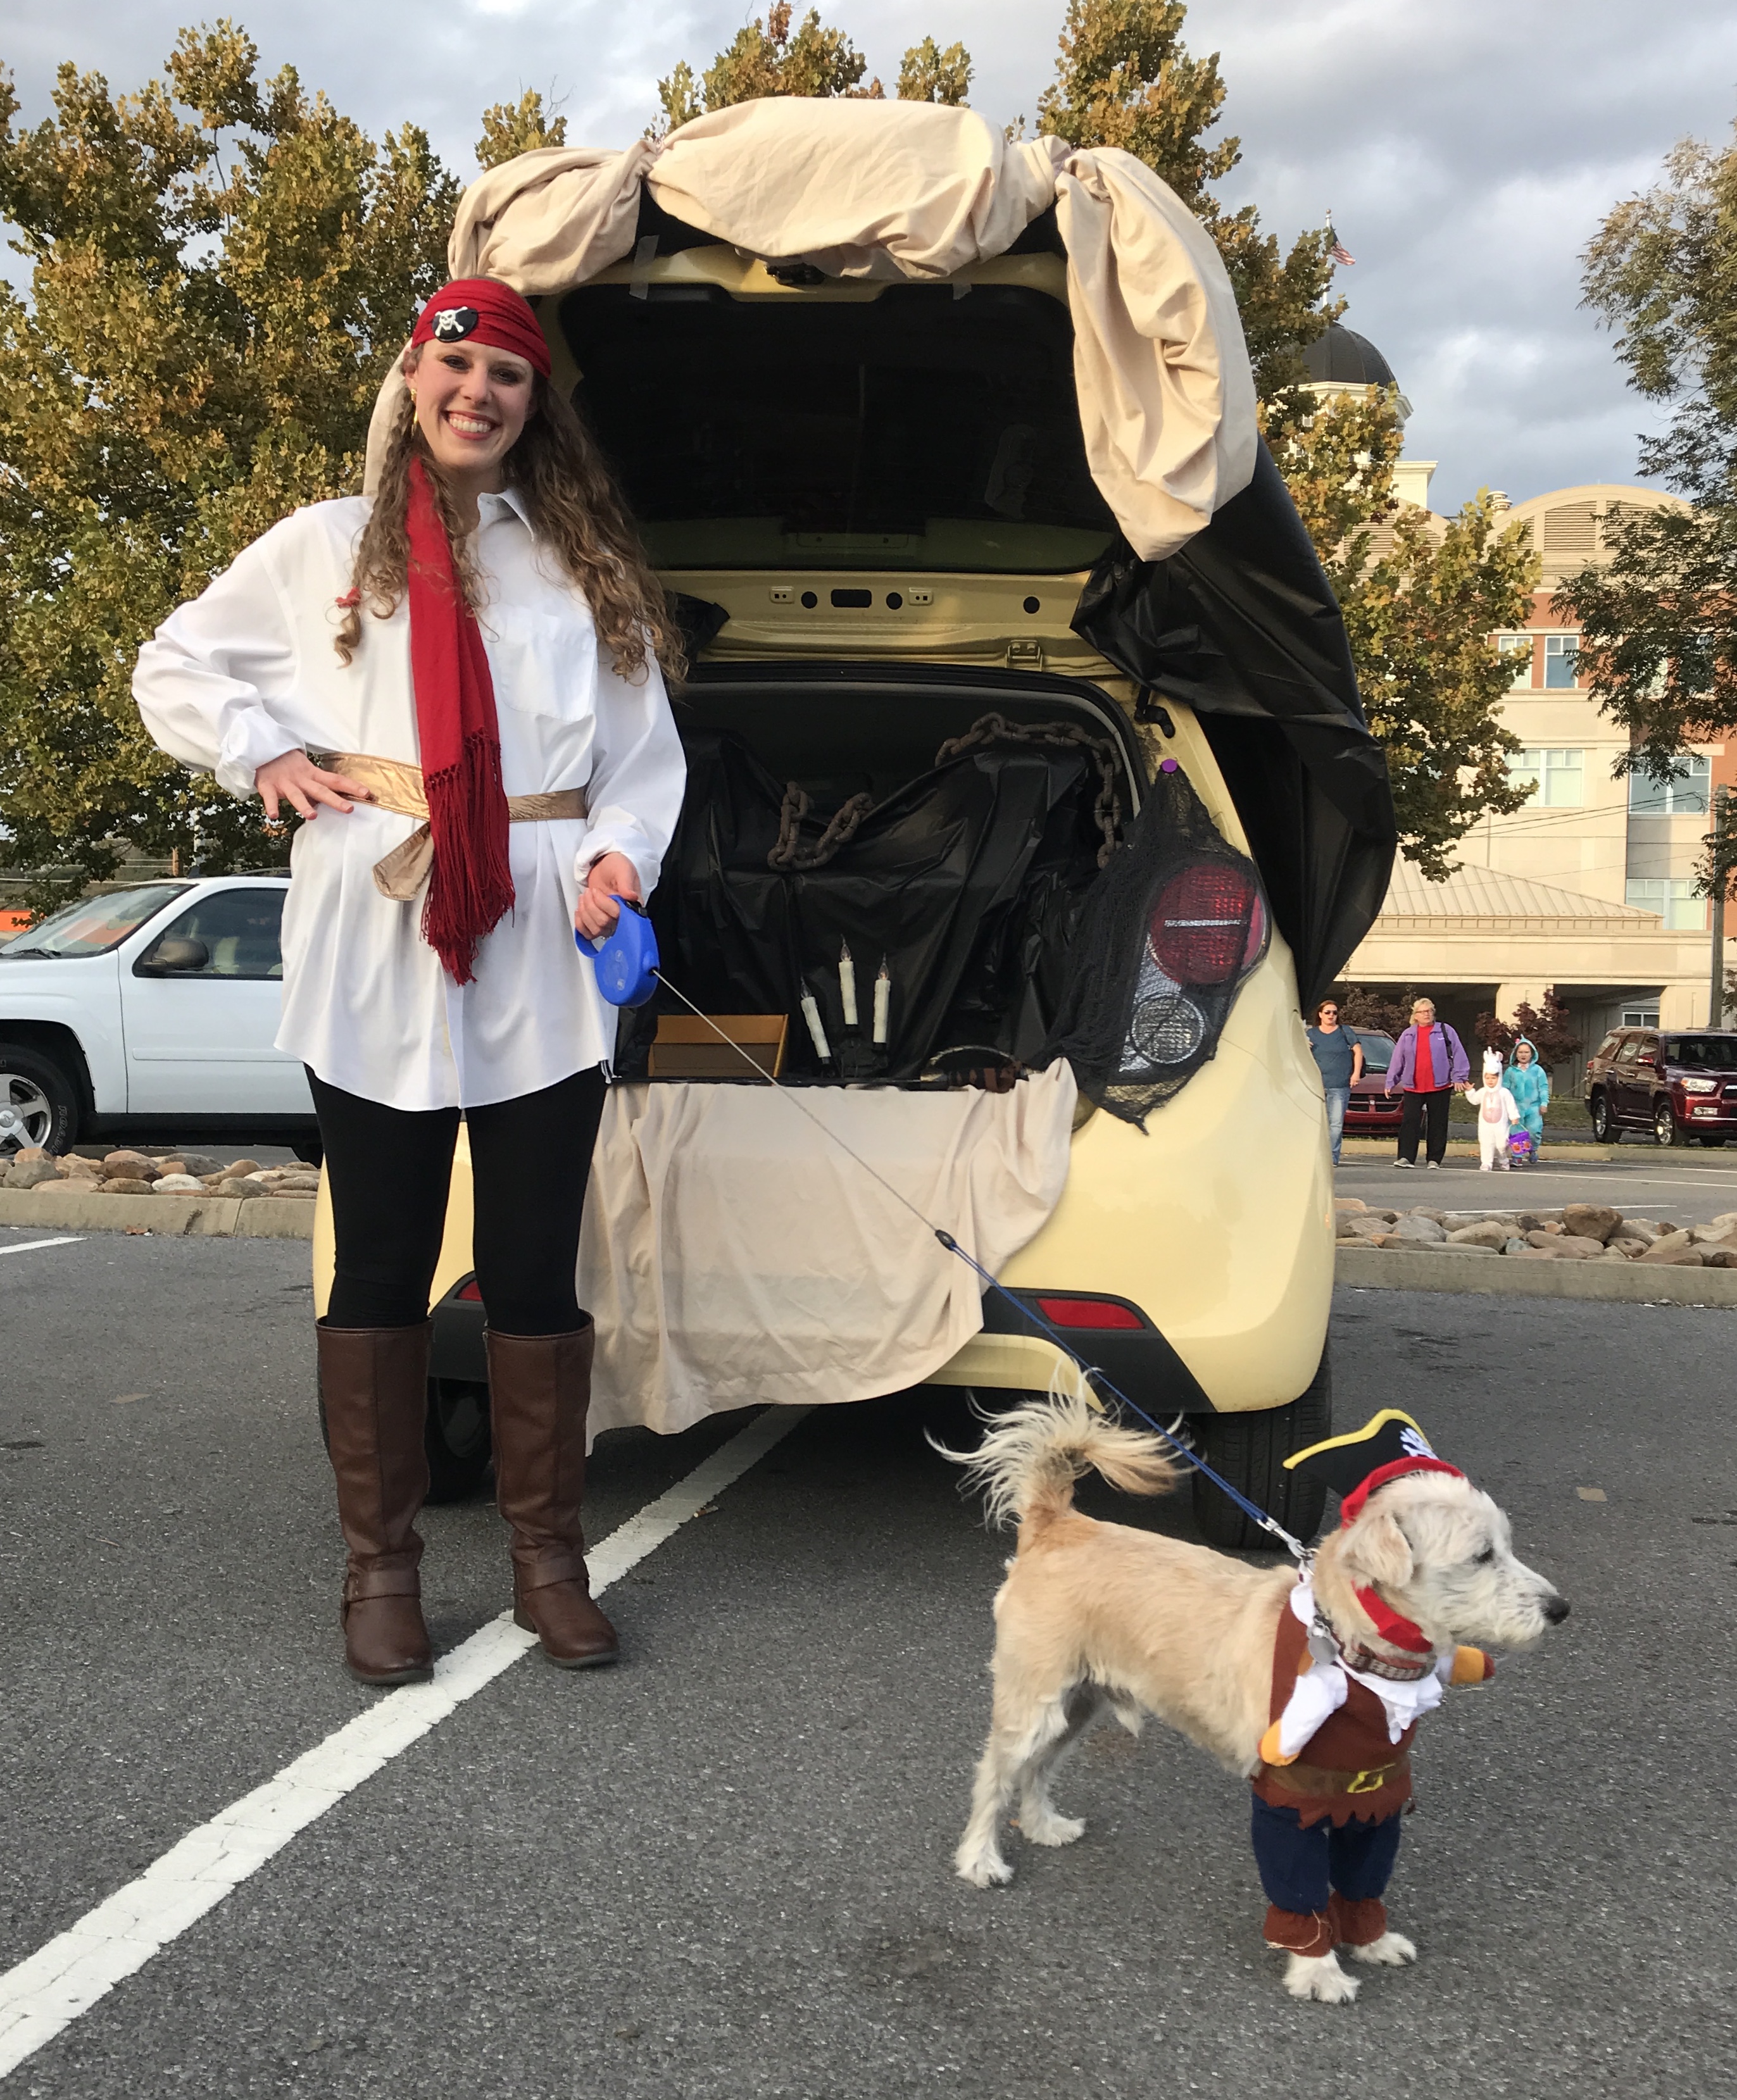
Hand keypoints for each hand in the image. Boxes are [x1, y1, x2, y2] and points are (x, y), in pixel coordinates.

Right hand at [256, 749, 371, 822]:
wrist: (263, 749)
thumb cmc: (288, 765)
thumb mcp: (307, 772)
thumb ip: (318, 787)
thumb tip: (334, 801)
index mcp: (313, 774)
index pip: (336, 780)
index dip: (351, 786)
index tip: (367, 793)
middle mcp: (301, 779)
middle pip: (320, 790)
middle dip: (335, 799)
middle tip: (349, 808)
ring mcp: (285, 782)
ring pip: (296, 795)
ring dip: (304, 805)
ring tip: (312, 816)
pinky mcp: (268, 786)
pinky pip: (270, 797)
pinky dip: (271, 806)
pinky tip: (274, 816)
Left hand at [575, 851, 640, 941]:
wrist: (604, 866)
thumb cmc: (616, 867)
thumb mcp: (623, 870)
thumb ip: (626, 883)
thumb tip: (631, 896)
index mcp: (632, 906)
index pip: (618, 915)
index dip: (603, 904)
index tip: (596, 890)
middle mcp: (622, 918)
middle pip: (604, 923)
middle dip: (591, 906)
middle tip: (589, 891)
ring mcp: (609, 922)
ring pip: (595, 929)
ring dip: (585, 912)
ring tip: (584, 897)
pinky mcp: (597, 923)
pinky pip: (588, 934)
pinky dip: (580, 924)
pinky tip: (579, 911)